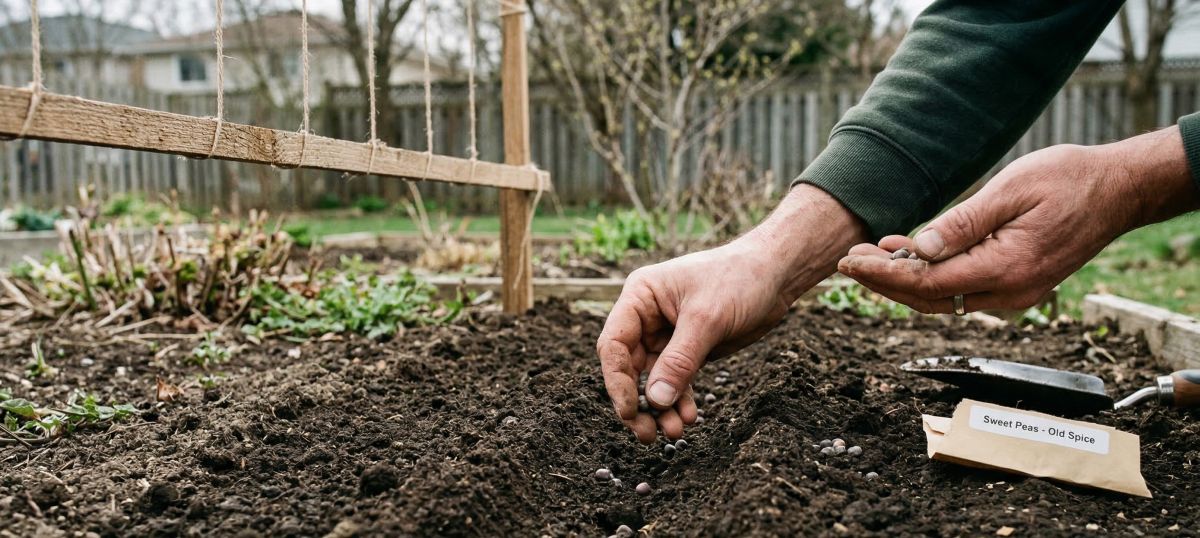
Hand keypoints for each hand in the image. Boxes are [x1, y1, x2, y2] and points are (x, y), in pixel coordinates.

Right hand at [597, 186, 866, 441]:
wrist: (776, 273)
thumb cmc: (738, 279)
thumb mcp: (707, 319)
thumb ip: (680, 361)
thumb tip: (656, 400)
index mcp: (640, 297)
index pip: (615, 343)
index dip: (617, 380)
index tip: (629, 410)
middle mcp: (647, 316)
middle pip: (629, 366)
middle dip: (639, 401)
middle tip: (647, 433)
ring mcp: (666, 334)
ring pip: (652, 378)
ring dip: (660, 406)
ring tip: (673, 432)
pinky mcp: (688, 348)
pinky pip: (676, 379)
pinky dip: (680, 400)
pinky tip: (689, 417)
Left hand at [838, 127, 1198, 313]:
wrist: (1120, 189)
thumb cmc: (1070, 179)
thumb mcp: (1011, 190)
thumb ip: (964, 222)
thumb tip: (920, 247)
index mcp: (1007, 268)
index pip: (928, 282)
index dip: (884, 274)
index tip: (849, 262)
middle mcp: (1010, 292)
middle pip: (929, 298)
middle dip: (884, 281)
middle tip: (846, 261)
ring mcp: (1015, 293)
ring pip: (944, 297)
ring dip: (903, 280)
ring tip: (867, 257)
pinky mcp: (1015, 283)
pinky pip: (963, 287)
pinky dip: (930, 274)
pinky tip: (906, 252)